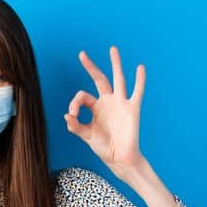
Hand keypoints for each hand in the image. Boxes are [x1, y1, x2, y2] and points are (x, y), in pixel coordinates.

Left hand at [67, 46, 145, 170]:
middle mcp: (108, 102)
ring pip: (118, 79)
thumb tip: (66, 116)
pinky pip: (137, 92)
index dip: (74, 103)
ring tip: (112, 49)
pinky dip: (140, 80)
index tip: (72, 115)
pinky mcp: (132, 109)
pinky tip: (140, 67)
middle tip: (81, 54)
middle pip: (99, 79)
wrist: (119, 157)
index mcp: (96, 107)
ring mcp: (120, 103)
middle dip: (90, 67)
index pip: (82, 96)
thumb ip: (75, 126)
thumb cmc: (103, 147)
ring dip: (115, 64)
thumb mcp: (86, 135)